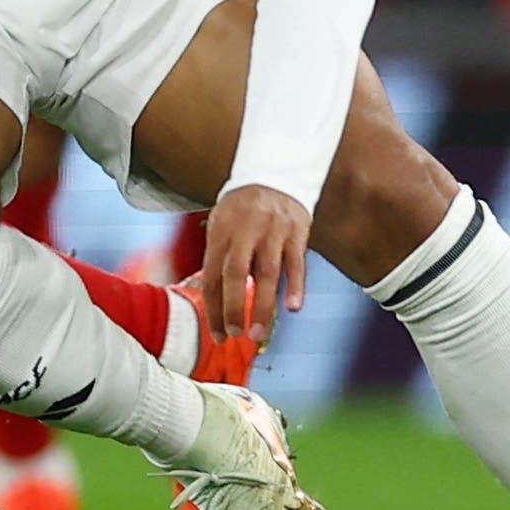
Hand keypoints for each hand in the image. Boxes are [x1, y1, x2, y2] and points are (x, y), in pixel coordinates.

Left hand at [200, 182, 312, 345]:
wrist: (274, 175)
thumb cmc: (242, 209)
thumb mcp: (221, 225)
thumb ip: (219, 258)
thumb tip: (216, 300)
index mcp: (221, 231)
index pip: (212, 275)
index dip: (214, 308)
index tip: (217, 334)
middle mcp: (245, 231)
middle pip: (235, 273)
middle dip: (234, 308)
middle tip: (235, 335)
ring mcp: (272, 231)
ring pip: (267, 272)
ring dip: (263, 306)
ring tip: (259, 332)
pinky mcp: (297, 231)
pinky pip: (297, 262)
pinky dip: (296, 286)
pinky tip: (292, 307)